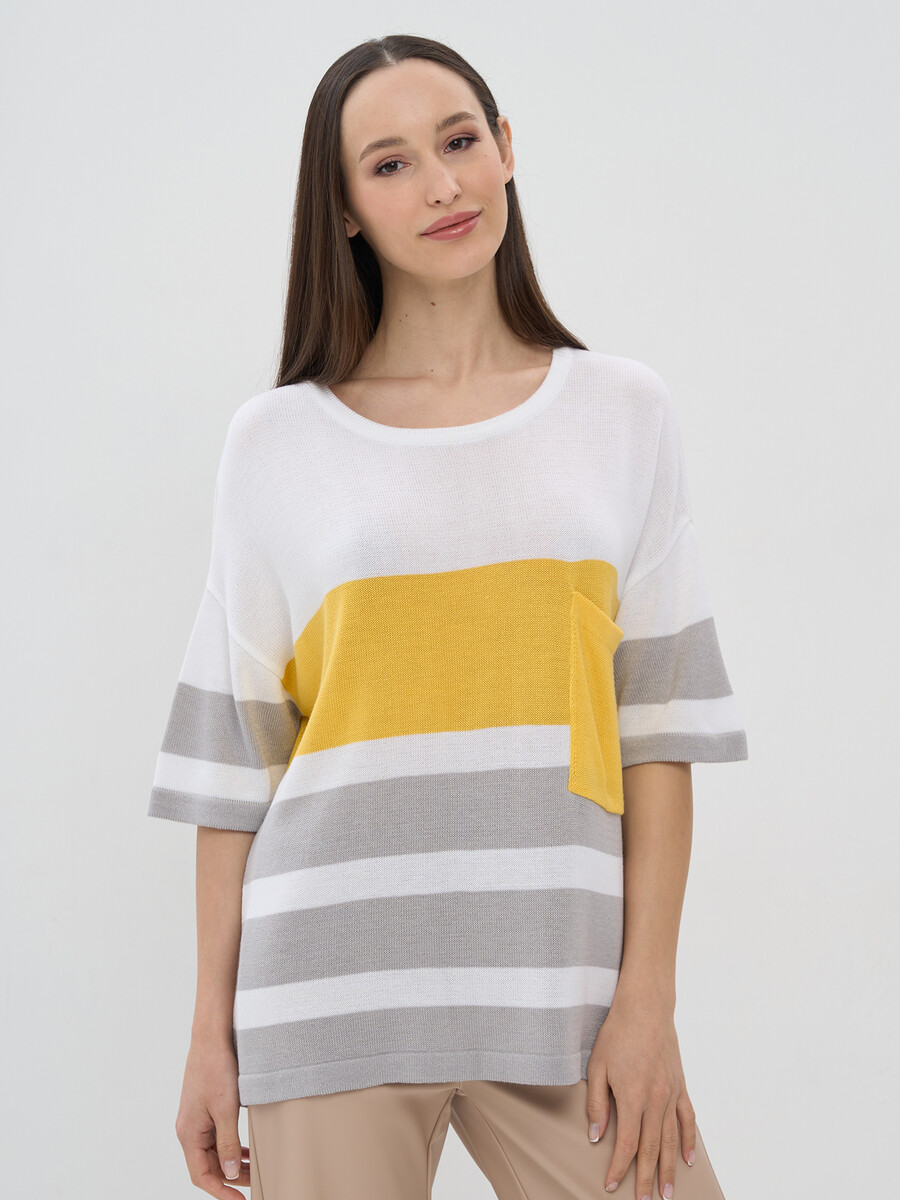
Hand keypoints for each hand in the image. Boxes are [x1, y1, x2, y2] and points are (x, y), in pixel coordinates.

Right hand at [174, 1034, 249, 1196]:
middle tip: (253, 1185)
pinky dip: (230, 1146)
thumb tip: (229, 1172)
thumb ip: (227, 1142)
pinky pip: (216, 1136)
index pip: (201, 1175)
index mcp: (189, 1133)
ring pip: (213, 1151)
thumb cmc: (216, 1068)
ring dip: (231, 1162)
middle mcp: (189, 1130)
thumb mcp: (226, 1109)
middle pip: (208, 1165)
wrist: (212, 1038)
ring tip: (253, 1170)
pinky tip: (245, 1150)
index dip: (220, 1191)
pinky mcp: (205, 1109)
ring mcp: (196, 1119)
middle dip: (230, 1178)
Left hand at [585, 992, 696, 1199]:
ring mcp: (671, 1093)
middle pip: (652, 1149)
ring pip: (671, 1140)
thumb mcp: (597, 1066)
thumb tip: (596, 1136)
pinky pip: (687, 1119)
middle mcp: (656, 1100)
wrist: (645, 1007)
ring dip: (669, 1169)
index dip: (619, 1167)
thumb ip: (597, 1104)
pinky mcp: (680, 1085)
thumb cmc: (617, 1033)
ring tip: (668, 1194)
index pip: (628, 1144)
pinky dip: (688, 1141)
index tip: (611, 1185)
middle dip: (647, 1179)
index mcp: (632, 1097)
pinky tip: (688, 1159)